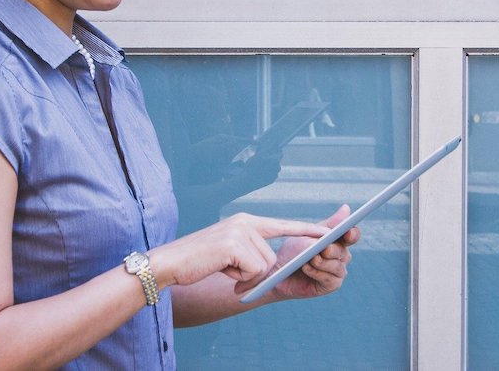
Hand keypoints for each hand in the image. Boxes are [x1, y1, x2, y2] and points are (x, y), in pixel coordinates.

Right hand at [149, 213, 328, 288]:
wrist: (169, 263)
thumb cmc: (198, 262)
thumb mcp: (228, 253)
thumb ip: (249, 253)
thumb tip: (266, 268)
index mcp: (245, 221)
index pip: (283, 225)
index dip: (307, 230)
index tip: (329, 232)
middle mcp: (245, 221)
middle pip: (271, 257)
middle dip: (254, 273)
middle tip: (230, 272)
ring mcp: (240, 231)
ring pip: (264, 265)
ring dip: (244, 276)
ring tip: (222, 267)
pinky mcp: (234, 244)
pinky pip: (253, 270)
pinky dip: (238, 277)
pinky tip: (220, 268)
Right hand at [237, 147, 281, 191]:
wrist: (247, 181)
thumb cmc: (252, 166)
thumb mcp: (259, 154)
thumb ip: (269, 146)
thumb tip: (275, 140)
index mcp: (276, 160)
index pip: (279, 152)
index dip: (275, 149)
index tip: (269, 148)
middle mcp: (278, 168)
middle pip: (276, 159)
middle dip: (270, 157)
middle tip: (262, 156)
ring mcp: (275, 175)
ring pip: (273, 166)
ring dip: (269, 164)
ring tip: (260, 164)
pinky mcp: (271, 180)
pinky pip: (271, 173)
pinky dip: (267, 171)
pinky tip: (260, 171)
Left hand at [245, 204, 359, 300]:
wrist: (277, 273)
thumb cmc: (293, 251)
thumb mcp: (308, 233)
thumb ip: (329, 225)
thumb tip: (346, 208)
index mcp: (338, 241)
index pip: (352, 235)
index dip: (352, 234)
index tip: (347, 232)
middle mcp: (341, 256)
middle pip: (344, 252)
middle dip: (332, 250)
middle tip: (323, 249)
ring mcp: (337, 272)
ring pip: (337, 266)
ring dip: (322, 262)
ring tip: (308, 259)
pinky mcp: (331, 285)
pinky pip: (330, 279)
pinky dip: (317, 272)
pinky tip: (306, 268)